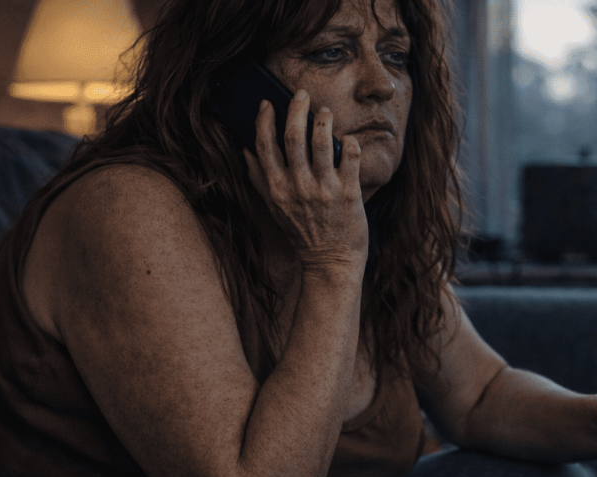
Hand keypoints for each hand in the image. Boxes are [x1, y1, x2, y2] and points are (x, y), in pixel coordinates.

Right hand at [243, 90, 366, 271]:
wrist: (331, 262)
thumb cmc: (303, 233)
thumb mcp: (274, 208)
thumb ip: (259, 180)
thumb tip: (245, 151)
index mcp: (277, 188)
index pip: (265, 145)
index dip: (265, 120)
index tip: (267, 103)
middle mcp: (298, 187)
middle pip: (293, 137)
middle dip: (296, 109)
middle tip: (302, 94)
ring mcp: (324, 190)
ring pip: (322, 142)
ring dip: (323, 120)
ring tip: (325, 111)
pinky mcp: (348, 193)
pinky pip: (350, 157)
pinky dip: (350, 142)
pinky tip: (348, 138)